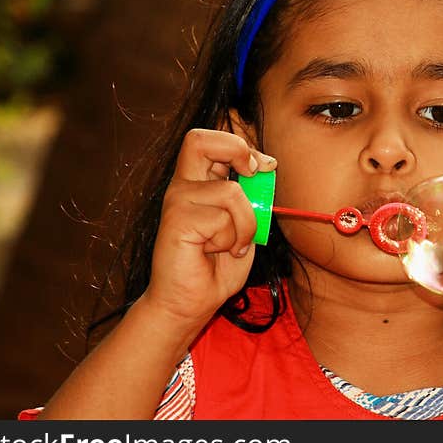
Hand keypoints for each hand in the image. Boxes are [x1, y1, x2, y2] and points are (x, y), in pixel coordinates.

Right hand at [142, 128, 276, 328]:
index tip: (263, 167)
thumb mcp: (243, 224)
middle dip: (236, 150)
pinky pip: (223, 219)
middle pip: (199, 139)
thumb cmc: (216, 267)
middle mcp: (183, 187)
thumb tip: (266, 165)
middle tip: (251, 175)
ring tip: (232, 245)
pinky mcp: (177, 221)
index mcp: (197, 183)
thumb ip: (250, 196)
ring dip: (246, 223)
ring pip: (232, 192)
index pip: (210, 141)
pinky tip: (216, 253)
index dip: (241, 146)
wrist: (189, 302)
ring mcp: (177, 202)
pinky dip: (233, 239)